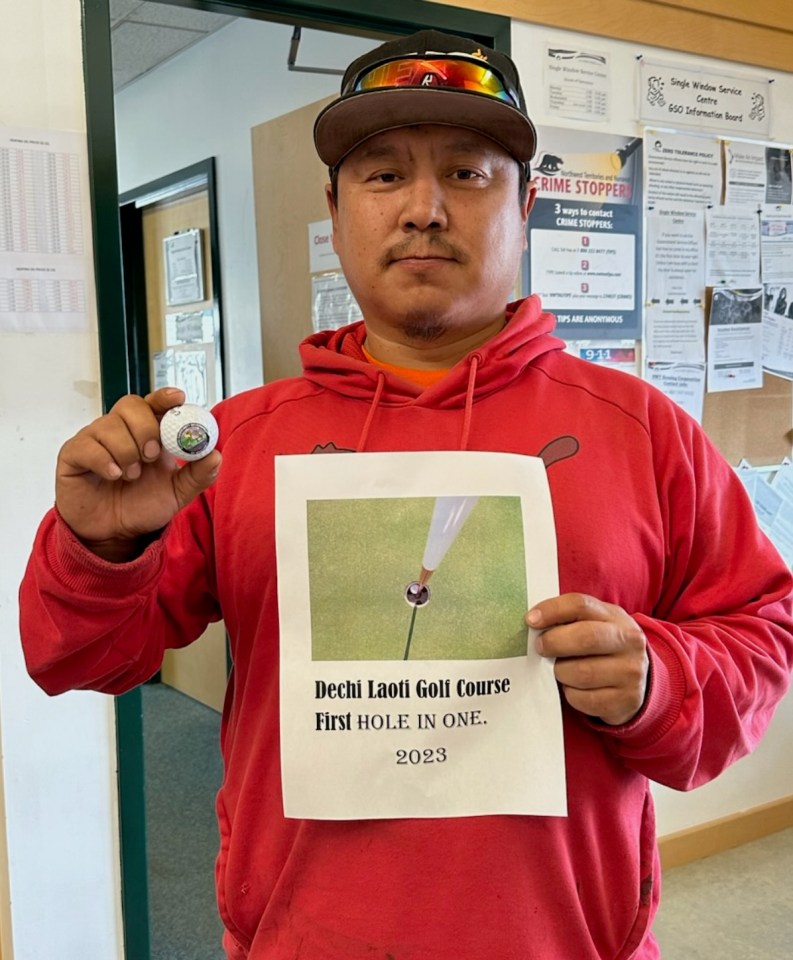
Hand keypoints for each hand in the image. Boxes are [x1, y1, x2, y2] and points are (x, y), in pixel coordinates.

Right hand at [55, 388, 221, 560]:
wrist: (115, 533)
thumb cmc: (142, 505)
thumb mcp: (177, 493)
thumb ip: (198, 474)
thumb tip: (215, 454)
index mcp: (148, 432)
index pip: (154, 403)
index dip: (165, 397)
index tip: (178, 398)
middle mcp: (120, 430)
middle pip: (131, 405)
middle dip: (146, 428)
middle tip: (152, 455)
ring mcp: (95, 440)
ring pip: (109, 426)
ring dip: (126, 451)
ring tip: (130, 476)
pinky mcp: (73, 455)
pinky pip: (87, 446)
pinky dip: (104, 460)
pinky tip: (113, 475)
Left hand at [526, 593, 647, 725]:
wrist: (638, 677)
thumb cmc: (603, 645)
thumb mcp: (594, 622)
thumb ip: (569, 619)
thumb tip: (533, 622)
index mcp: (616, 617)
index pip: (581, 605)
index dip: (552, 610)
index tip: (531, 620)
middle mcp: (629, 642)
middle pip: (585, 638)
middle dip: (554, 643)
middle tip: (540, 648)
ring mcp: (631, 672)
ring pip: (581, 673)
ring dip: (561, 672)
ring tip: (560, 669)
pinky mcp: (626, 700)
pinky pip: (584, 699)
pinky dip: (571, 694)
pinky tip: (573, 687)